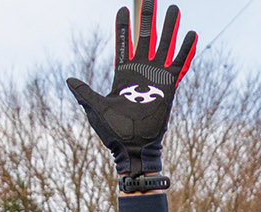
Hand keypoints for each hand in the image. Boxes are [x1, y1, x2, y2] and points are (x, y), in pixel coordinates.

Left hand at [66, 0, 196, 185]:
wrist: (132, 149)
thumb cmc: (112, 133)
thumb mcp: (95, 108)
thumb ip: (84, 91)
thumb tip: (69, 79)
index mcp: (123, 74)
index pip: (123, 43)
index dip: (123, 26)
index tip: (123, 8)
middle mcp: (141, 72)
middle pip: (145, 37)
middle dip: (147, 17)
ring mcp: (155, 78)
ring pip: (164, 45)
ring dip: (169, 27)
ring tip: (174, 8)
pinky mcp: (169, 87)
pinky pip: (179, 64)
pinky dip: (185, 49)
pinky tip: (191, 33)